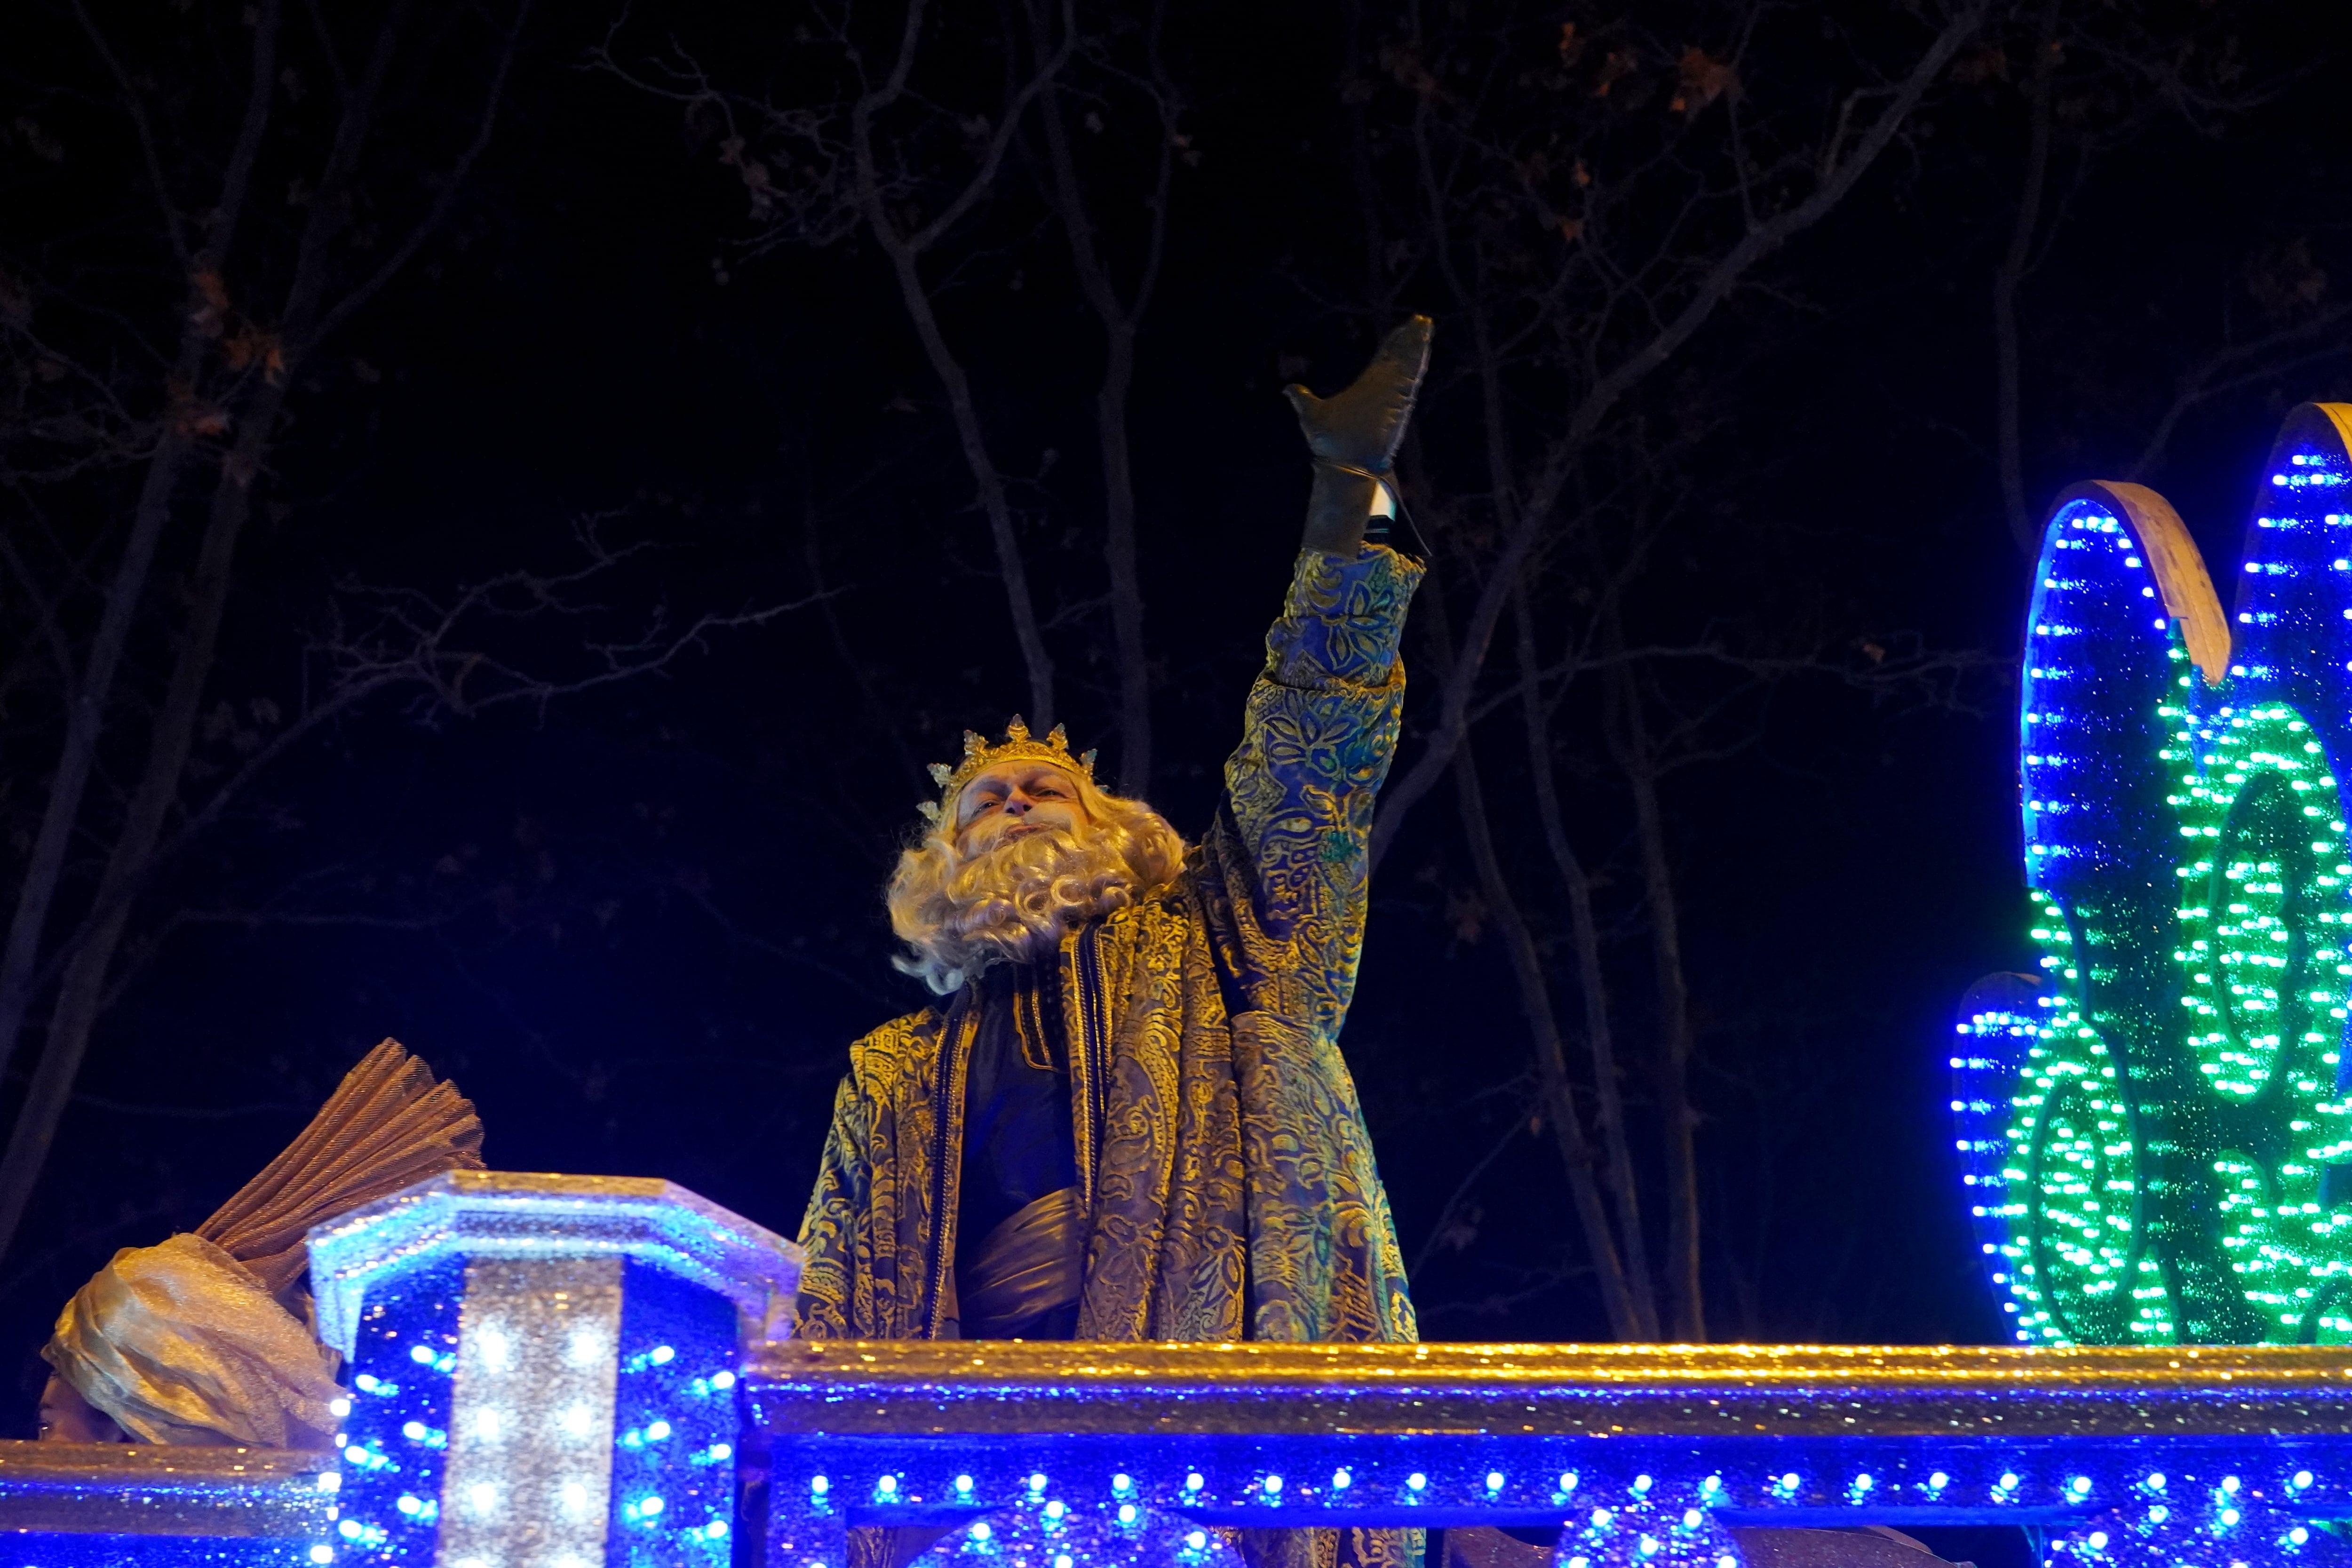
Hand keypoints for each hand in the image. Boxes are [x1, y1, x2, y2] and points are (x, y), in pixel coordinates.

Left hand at [1284, 315, 1433, 556]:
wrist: (1344, 464)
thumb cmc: (1330, 444)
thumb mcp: (1311, 413)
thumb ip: (1303, 399)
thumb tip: (1289, 388)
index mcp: (1367, 390)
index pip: (1383, 361)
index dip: (1393, 344)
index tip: (1401, 329)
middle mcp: (1384, 390)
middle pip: (1400, 358)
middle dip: (1410, 338)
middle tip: (1420, 319)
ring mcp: (1394, 395)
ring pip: (1409, 363)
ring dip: (1417, 343)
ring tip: (1425, 322)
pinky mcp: (1400, 401)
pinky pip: (1412, 374)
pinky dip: (1418, 357)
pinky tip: (1424, 340)